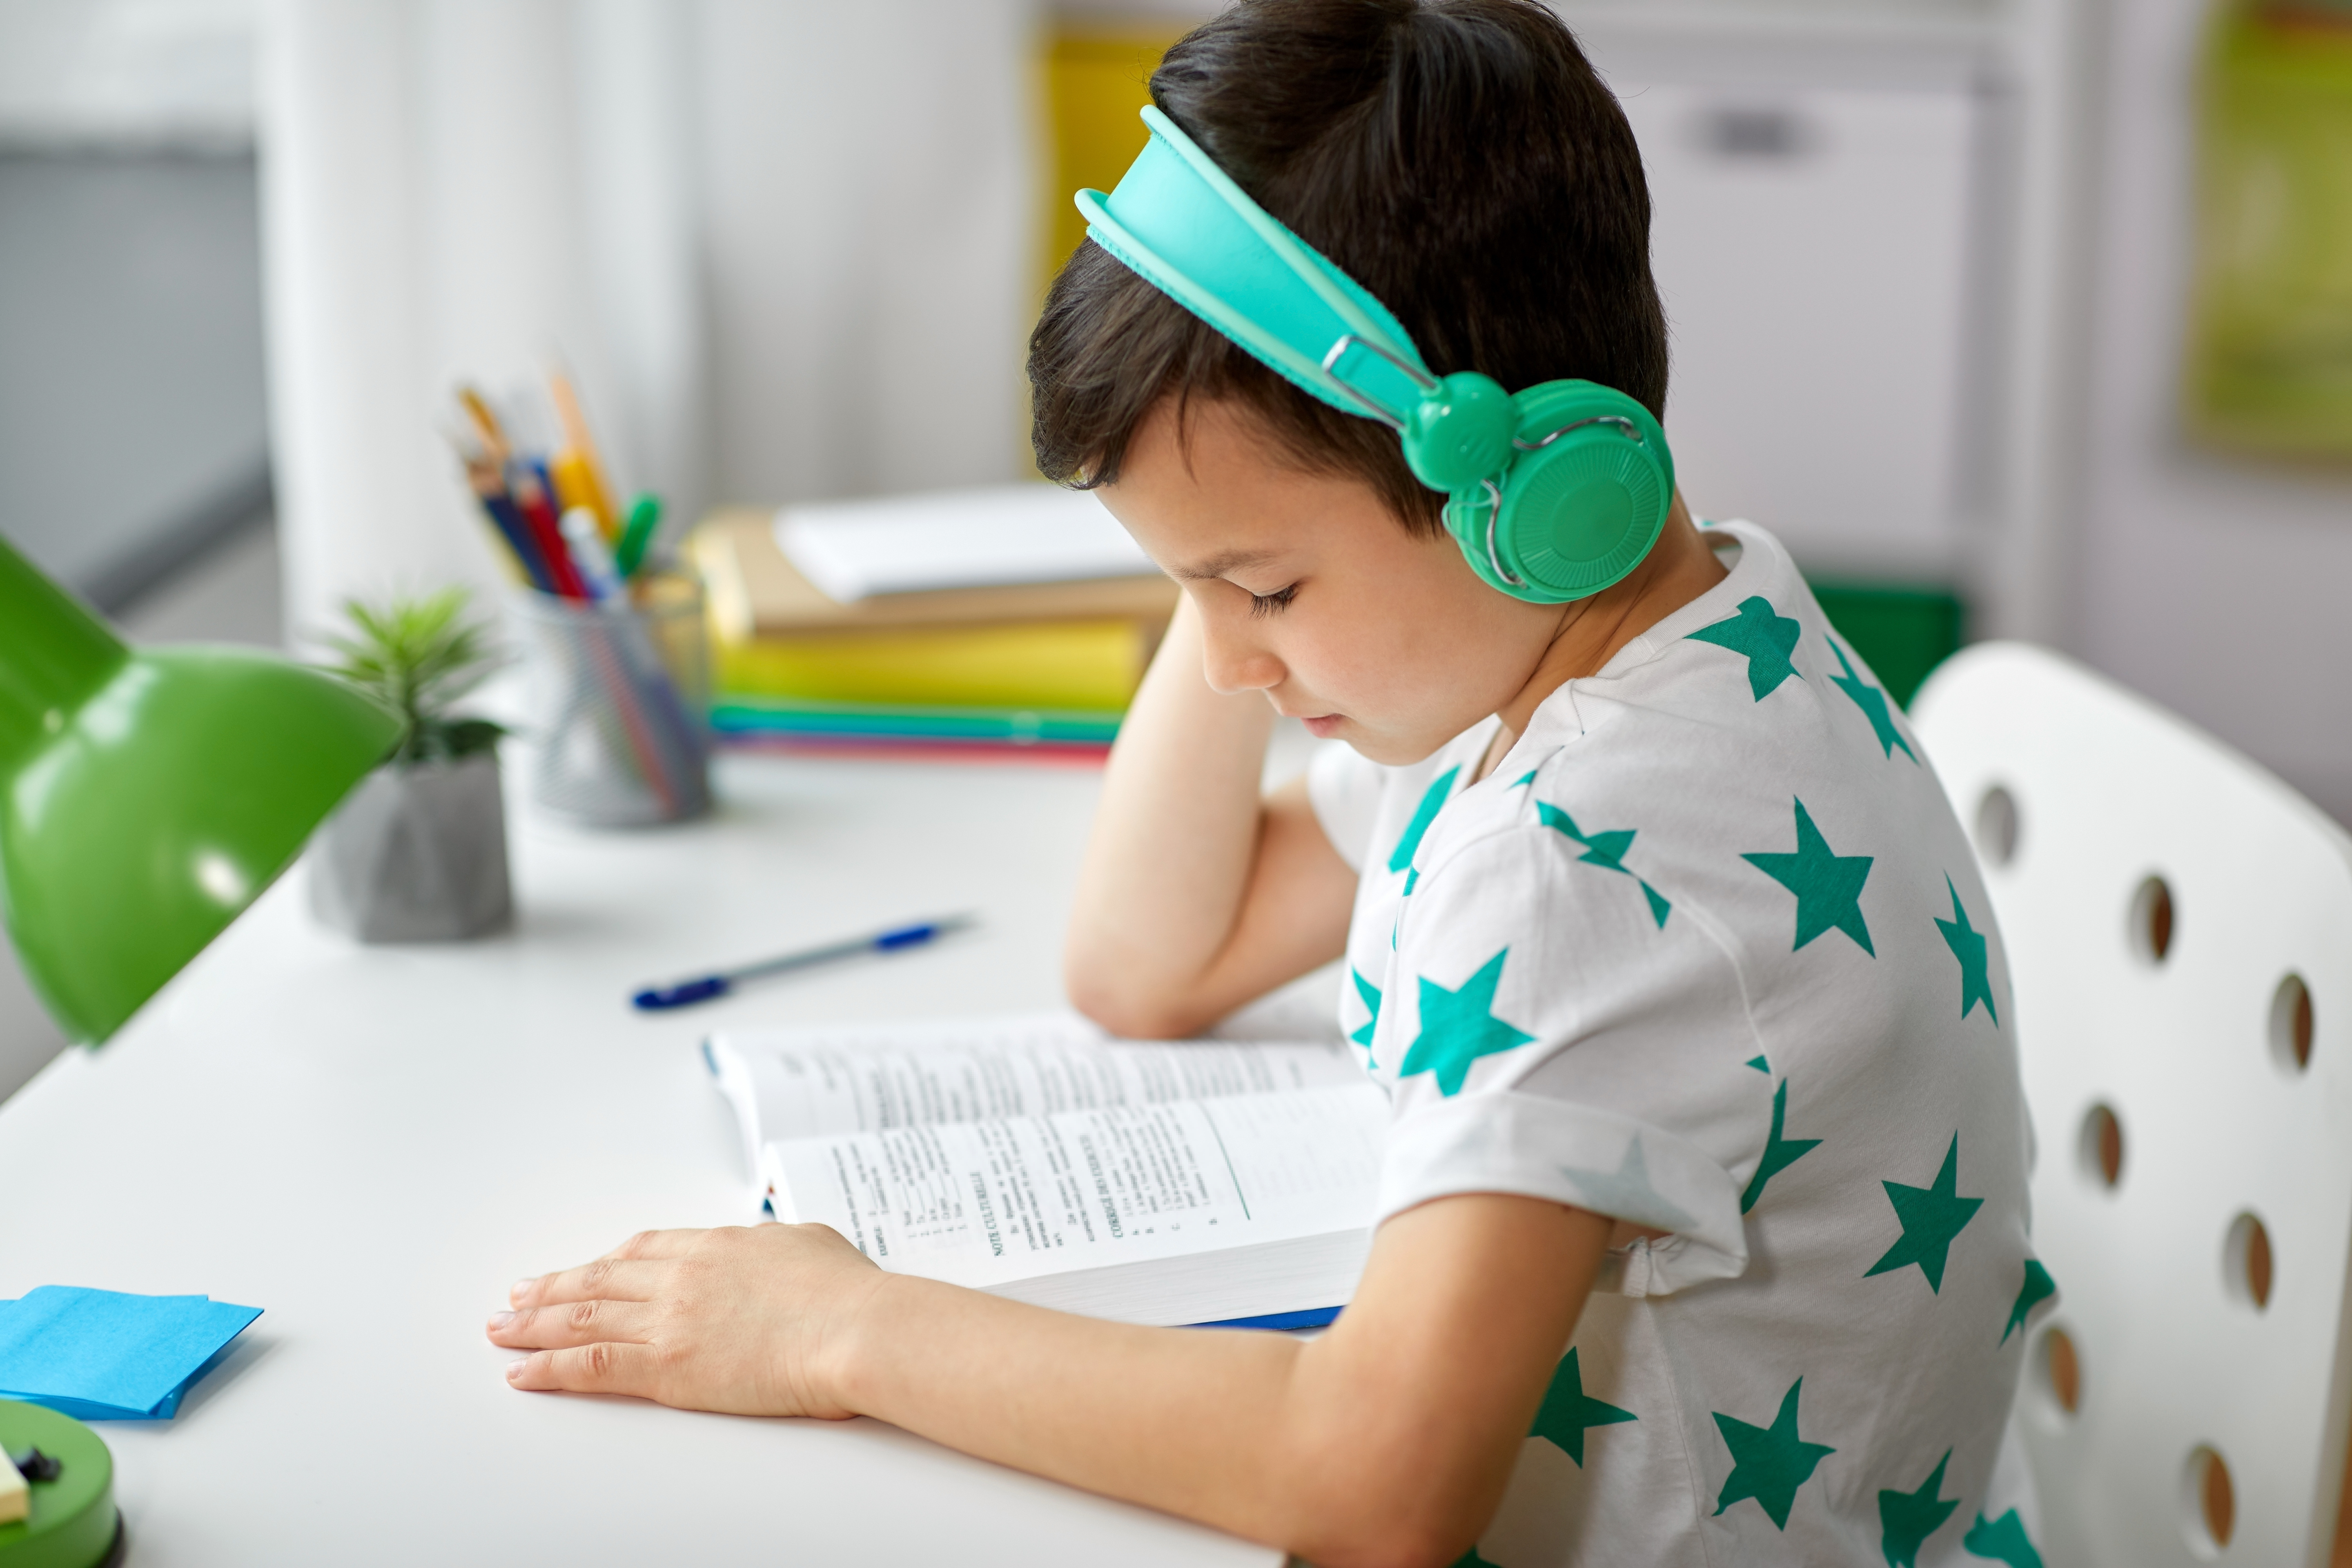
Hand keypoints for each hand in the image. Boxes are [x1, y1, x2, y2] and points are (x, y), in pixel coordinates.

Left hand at [486, 1222, 886, 1415]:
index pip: (640, 1251)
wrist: (856, 1328)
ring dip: (533, 1325)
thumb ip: (777, 1243)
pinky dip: (550, 1369)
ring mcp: (669, 1320)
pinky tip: (524, 1373)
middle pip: (597, 1280)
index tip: (579, 1269)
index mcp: (716, 1245)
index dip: (601, 1263)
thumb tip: (774, 1244)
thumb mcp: (810, 1242)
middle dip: (551, 1289)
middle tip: (517, 1295)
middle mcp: (681, 1276)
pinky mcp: (667, 1367)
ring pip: (581, 1319)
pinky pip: (591, 1367)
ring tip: (502, 1330)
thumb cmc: (848, 1292)